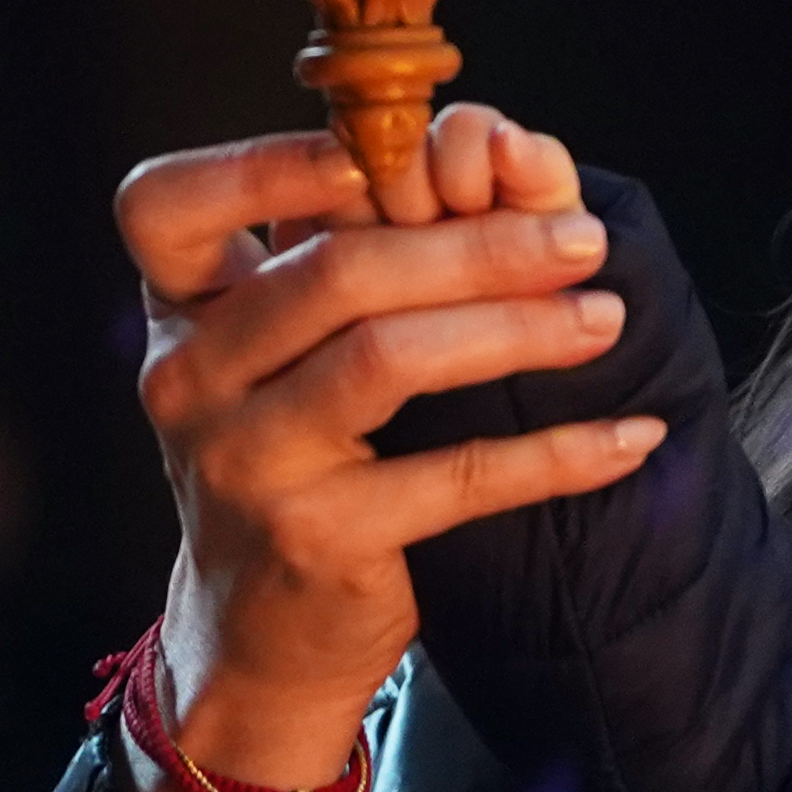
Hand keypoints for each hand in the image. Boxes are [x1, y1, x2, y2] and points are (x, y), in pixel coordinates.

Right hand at [117, 102, 664, 791]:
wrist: (260, 644)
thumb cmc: (296, 475)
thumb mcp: (286, 365)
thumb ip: (340, 264)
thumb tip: (474, 147)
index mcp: (178, 315)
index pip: (165, 204)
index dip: (272, 162)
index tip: (407, 148)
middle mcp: (191, 379)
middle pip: (333, 271)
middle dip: (475, 243)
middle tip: (582, 237)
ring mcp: (245, 462)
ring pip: (387, 358)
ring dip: (517, 328)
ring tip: (606, 319)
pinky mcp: (315, 538)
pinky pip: (454, 478)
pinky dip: (553, 453)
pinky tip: (626, 438)